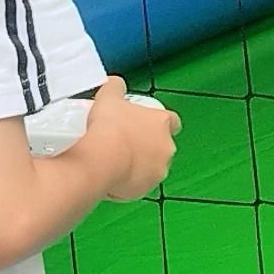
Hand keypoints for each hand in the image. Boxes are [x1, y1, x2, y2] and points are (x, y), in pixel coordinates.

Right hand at [84, 76, 178, 200]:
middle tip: (124, 141)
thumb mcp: (109, 97)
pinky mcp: (145, 189)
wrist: (101, 158)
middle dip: (146, 145)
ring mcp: (158, 170)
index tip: (144, 122)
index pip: (172, 121)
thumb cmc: (108, 126)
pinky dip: (128, 181)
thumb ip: (115, 88)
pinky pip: (138, 184)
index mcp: (162, 122)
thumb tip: (114, 83)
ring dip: (138, 164)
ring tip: (114, 159)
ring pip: (151, 167)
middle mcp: (166, 147)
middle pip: (161, 145)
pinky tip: (111, 175)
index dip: (159, 122)